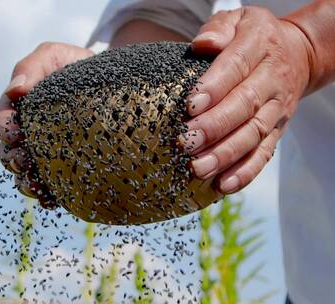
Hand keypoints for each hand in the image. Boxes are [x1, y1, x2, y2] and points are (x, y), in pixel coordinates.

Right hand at [0, 42, 93, 206]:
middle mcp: (27, 133)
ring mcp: (45, 152)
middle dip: (12, 159)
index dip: (3, 129)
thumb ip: (31, 67)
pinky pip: (51, 186)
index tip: (13, 133)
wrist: (112, 81)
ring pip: (26, 173)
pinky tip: (54, 201)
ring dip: (25, 182)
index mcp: (19, 108)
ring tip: (35, 186)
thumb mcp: (53, 55)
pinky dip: (48, 196)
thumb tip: (14, 90)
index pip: (2, 120)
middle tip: (23, 162)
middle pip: (9, 152)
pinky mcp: (64, 167)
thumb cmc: (76, 65)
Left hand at [180, 6, 312, 193]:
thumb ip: (219, 28)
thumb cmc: (252, 36)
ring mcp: (276, 109)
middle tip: (186, 142)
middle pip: (244, 106)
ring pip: (253, 134)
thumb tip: (202, 44)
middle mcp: (272, 80)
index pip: (236, 67)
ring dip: (225, 155)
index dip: (214, 87)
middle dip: (214, 127)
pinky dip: (245, 172)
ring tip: (197, 169)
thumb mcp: (238, 19)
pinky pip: (264, 153)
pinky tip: (223, 186)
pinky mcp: (276, 130)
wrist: (298, 53)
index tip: (189, 105)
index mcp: (259, 47)